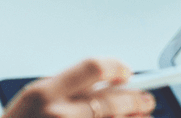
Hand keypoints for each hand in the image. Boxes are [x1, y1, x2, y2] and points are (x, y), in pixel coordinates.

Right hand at [3, 58, 155, 117]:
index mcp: (44, 93)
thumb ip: (68, 89)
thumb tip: (107, 83)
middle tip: (146, 99)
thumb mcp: (35, 100)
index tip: (126, 72)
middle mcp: (59, 114)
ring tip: (140, 115)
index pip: (93, 68)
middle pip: (112, 100)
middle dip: (136, 98)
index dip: (116, 67)